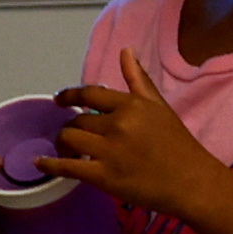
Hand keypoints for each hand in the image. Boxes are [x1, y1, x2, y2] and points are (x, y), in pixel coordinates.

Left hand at [37, 54, 226, 217]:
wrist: (192, 182)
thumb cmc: (177, 144)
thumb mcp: (159, 107)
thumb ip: (138, 80)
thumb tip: (125, 51)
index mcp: (131, 106)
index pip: (89, 95)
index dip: (69, 96)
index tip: (59, 100)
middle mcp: (118, 125)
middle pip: (76, 121)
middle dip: (70, 128)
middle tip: (72, 138)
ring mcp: (109, 151)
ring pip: (67, 140)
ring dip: (61, 145)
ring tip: (66, 151)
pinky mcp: (103, 176)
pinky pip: (66, 167)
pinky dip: (49, 165)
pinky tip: (40, 163)